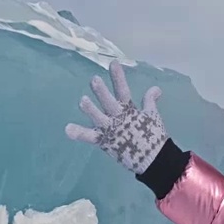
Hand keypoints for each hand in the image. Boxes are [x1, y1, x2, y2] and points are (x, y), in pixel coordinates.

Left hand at [65, 60, 167, 174]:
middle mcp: (119, 118)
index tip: (113, 63)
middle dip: (102, 92)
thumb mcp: (153, 116)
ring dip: (91, 109)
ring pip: (98, 118)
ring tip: (83, 100)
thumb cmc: (153, 137)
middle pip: (109, 102)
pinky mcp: (105, 142)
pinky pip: (90, 137)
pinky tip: (68, 129)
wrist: (154, 160)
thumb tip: (156, 89)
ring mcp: (111, 130)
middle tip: (95, 80)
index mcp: (130, 110)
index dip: (118, 77)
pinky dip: (79, 133)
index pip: (123, 90)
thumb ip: (150, 100)